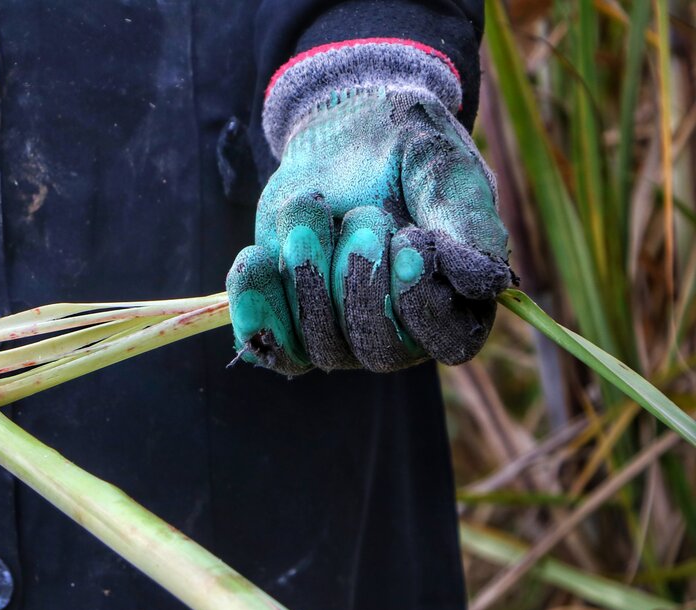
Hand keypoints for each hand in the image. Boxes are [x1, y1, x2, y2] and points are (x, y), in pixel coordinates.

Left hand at [227, 84, 511, 374]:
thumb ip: (469, 222)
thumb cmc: (406, 149)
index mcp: (457, 302)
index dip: (422, 299)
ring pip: (320, 347)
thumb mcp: (444, 169)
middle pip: (378, 349)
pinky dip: (256, 305)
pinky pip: (269, 345)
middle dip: (360, 279)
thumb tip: (485, 281)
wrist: (340, 130)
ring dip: (308, 276)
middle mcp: (401, 333)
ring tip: (309, 208)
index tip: (409, 239)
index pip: (448, 341)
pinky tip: (254, 257)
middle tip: (362, 214)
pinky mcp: (291, 323)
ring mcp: (342, 335)